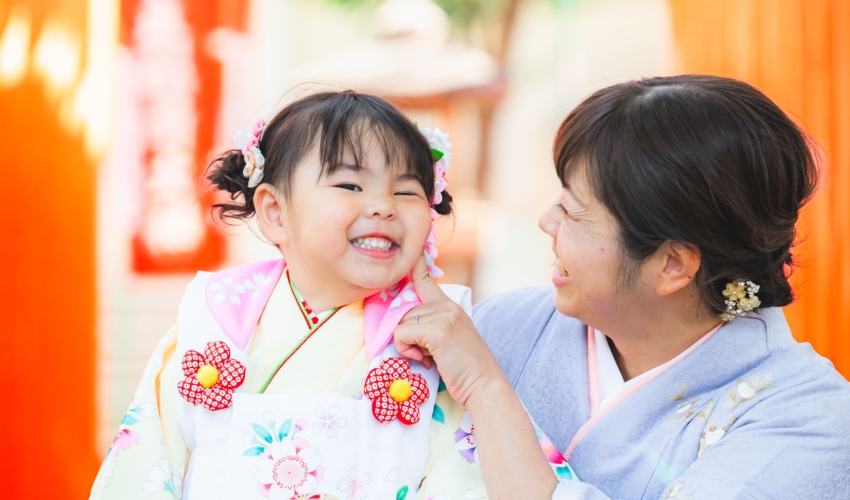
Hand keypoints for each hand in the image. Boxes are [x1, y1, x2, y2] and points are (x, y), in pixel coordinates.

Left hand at [394, 256, 505, 405]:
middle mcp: (447, 306)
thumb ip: (432, 326)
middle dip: (408, 335)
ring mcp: (443, 316)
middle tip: (427, 353)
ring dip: (407, 344)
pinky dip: (406, 350)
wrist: (485, 385)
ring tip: (429, 357)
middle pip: (405, 311)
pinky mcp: (436, 331)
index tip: (412, 249)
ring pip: (401, 323)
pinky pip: (401, 334)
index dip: (416, 264)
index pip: (427, 280)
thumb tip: (403, 327)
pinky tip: (424, 360)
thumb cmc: (465, 369)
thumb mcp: (450, 339)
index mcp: (451, 306)